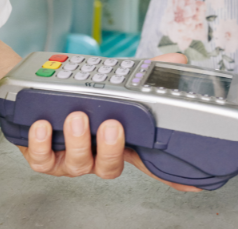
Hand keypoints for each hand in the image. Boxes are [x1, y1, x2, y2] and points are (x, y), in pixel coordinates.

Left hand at [17, 53, 200, 191]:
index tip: (190, 184)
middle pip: (112, 166)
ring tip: (76, 116)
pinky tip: (43, 123)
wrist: (39, 94)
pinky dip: (41, 142)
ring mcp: (72, 159)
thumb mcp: (118, 78)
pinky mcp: (43, 158)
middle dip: (113, 148)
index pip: (149, 161)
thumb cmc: (82, 94)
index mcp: (122, 141)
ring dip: (79, 140)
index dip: (170, 176)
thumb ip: (149, 70)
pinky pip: (43, 160)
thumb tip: (179, 61)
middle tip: (111, 125)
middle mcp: (99, 155)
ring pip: (80, 163)